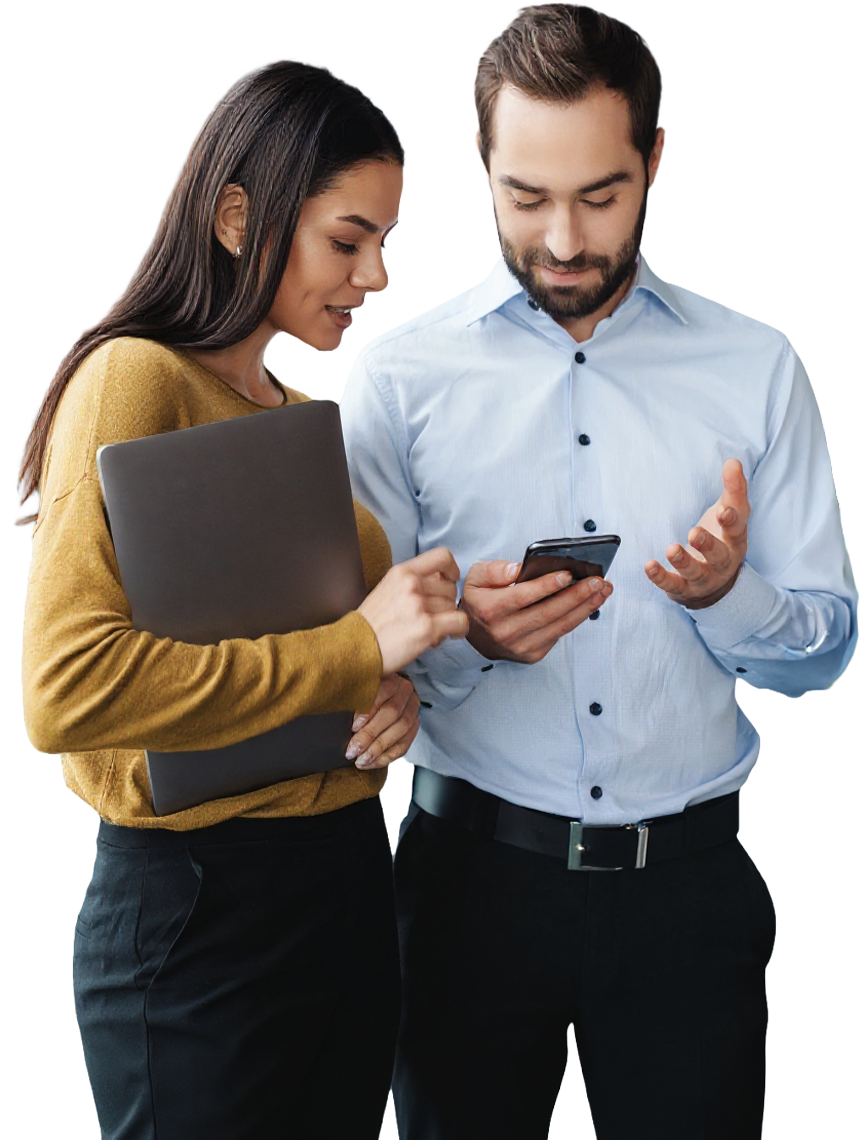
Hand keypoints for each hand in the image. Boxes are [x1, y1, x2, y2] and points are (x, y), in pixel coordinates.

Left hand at [345, 673, 419, 769]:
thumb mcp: (358, 686)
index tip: (353, 727)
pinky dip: (387, 757)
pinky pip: (404, 745)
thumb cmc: (366, 690)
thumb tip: (335, 710)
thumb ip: (352, 694)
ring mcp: (412, 709)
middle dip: (370, 735)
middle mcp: (405, 691)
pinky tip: (372, 763)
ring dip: (379, 749)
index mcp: (391, 677)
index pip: (382, 692)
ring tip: (361, 761)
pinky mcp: (415, 726)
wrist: (387, 690)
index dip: (368, 712)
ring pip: (400, 731)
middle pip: (391, 714)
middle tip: (352, 751)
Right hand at [358, 547, 468, 674]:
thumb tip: (441, 584)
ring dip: (448, 620)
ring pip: (454, 607)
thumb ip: (411, 582)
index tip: (450, 580)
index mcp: (402, 572)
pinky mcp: (426, 628)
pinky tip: (451, 634)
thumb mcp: (387, 588)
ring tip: (431, 630)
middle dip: (446, 604)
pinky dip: (460, 629)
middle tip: (433, 617)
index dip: (451, 569)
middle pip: (450, 588)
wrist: (354, 646)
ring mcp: (419, 605)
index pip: (442, 557)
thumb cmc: (371, 622)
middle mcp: (411, 584)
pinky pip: (460, 622)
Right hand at [461, 559, 612, 663]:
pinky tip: (591, 603)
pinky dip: (578, 617)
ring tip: (603, 590)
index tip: (568, 574)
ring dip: (586, 607)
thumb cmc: (480, 602)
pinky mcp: (533, 654)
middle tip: (597, 581)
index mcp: (491, 609)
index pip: (523, 597)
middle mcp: (506, 631)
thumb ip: (495, 570)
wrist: (475, 638)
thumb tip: (520, 569)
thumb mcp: (475, 578)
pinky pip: (560, 634)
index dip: (547, 586)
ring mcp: (521, 646)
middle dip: (577, 595)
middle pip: (548, 612)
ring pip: (560, 626)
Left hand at [645, 458, 749, 608]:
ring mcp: (703, 578)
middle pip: (719, 556)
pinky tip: (649, 566)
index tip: (725, 510)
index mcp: (735, 541)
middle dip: (708, 545)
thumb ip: (733, 489)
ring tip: (671, 549)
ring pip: (696, 573)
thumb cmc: (722, 539)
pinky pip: (672, 586)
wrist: (716, 582)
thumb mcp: (731, 513)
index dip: (732, 520)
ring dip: (683, 562)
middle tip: (695, 532)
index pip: (737, 530)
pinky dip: (660, 577)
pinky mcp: (683, 589)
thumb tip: (733, 461)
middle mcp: (722, 562)